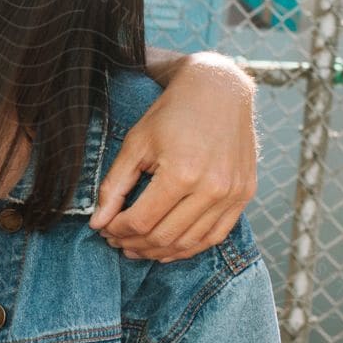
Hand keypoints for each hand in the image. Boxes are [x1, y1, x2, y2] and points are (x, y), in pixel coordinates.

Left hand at [90, 53, 256, 260]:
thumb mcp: (135, 144)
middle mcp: (212, 188)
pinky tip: (168, 247)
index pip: (141, 221)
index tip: (104, 229)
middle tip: (117, 241)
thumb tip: (97, 223)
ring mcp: (233, 194)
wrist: (218, 90)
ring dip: (159, 251)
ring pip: (190, 243)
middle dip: (134, 243)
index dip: (117, 230)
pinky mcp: (245, 195)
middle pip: (164, 237)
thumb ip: (113, 187)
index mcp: (182, 173)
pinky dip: (189, 247)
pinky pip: (215, 236)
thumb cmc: (171, 114)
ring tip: (137, 247)